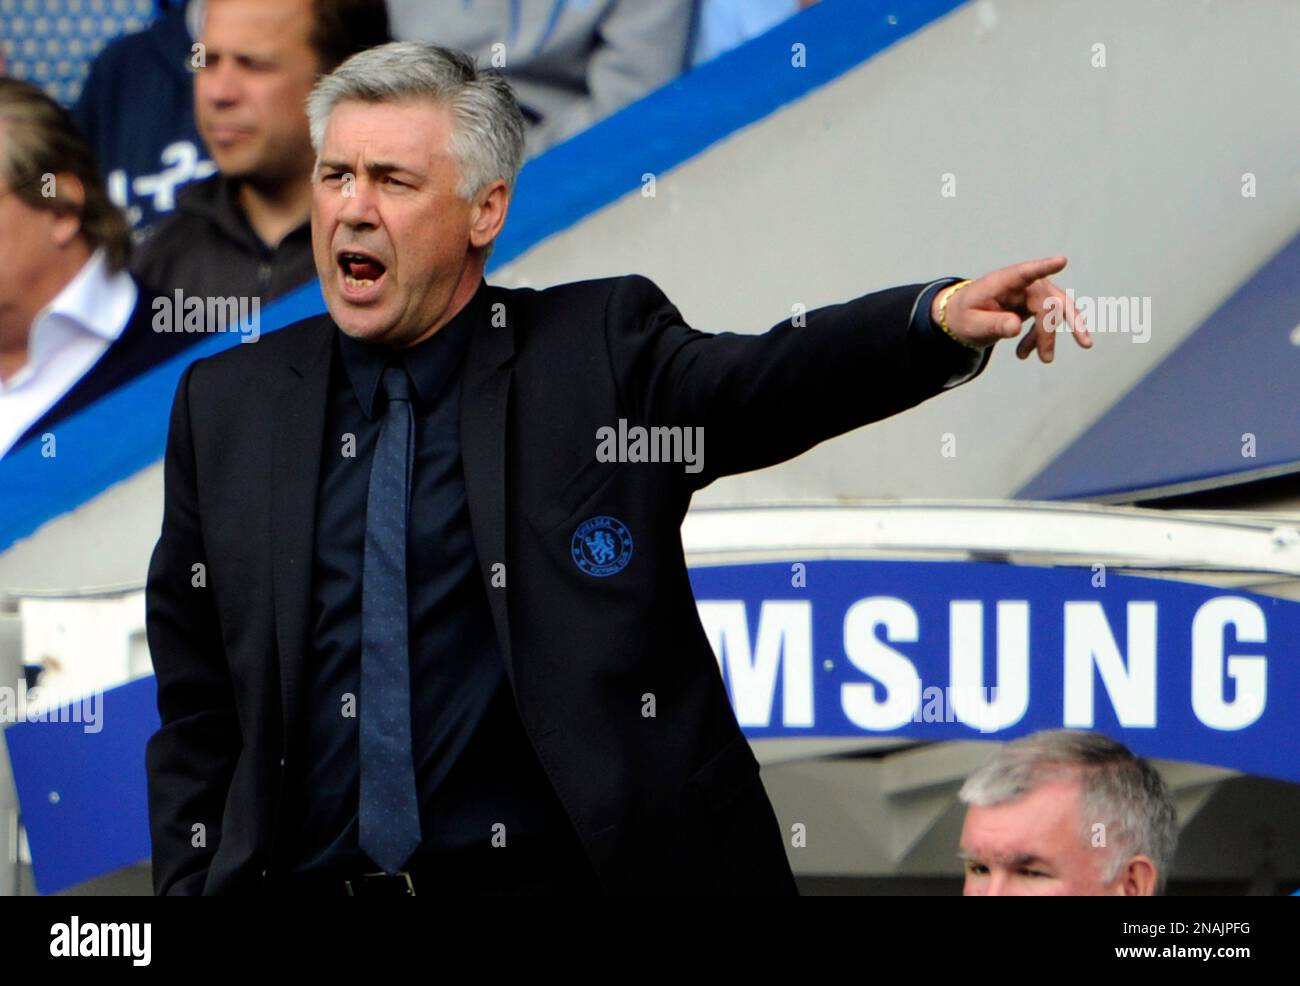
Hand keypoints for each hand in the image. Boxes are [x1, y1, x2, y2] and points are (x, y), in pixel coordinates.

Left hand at [931, 256, 1091, 362]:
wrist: (964, 317)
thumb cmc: (966, 316)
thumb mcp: (972, 325)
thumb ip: (993, 324)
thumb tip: (1016, 327)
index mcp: (1002, 282)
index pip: (1025, 273)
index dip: (1044, 267)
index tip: (1062, 261)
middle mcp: (1023, 284)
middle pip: (1049, 300)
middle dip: (1062, 324)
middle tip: (1072, 348)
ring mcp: (1032, 293)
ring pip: (1056, 310)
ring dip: (1052, 335)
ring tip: (1045, 359)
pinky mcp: (1036, 304)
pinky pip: (1047, 321)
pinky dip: (1040, 338)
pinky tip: (1024, 353)